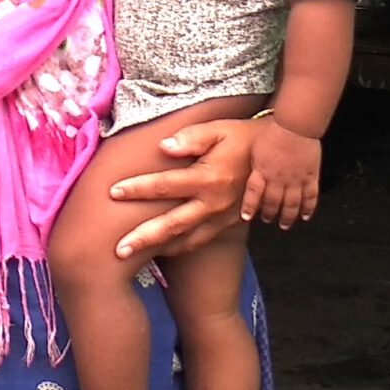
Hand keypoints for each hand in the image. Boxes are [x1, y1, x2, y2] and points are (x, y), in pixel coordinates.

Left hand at [105, 117, 263, 258]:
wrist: (277, 156)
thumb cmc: (242, 138)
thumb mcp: (218, 129)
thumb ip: (190, 137)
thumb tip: (162, 147)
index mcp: (209, 178)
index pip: (166, 186)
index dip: (138, 189)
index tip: (112, 192)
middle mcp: (214, 204)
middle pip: (172, 225)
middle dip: (143, 238)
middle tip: (117, 250)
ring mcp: (222, 218)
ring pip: (186, 240)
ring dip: (158, 250)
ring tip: (132, 260)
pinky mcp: (227, 225)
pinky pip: (199, 242)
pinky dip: (178, 249)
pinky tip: (159, 252)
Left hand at [248, 122, 321, 227]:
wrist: (294, 126)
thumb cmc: (274, 131)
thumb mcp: (256, 148)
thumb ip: (254, 164)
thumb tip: (249, 173)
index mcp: (262, 172)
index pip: (254, 195)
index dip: (250, 207)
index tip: (247, 217)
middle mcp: (278, 179)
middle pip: (273, 203)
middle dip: (270, 214)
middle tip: (267, 220)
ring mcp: (295, 180)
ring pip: (291, 204)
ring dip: (288, 217)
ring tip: (285, 225)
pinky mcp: (310, 176)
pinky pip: (310, 196)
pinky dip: (308, 208)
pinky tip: (305, 216)